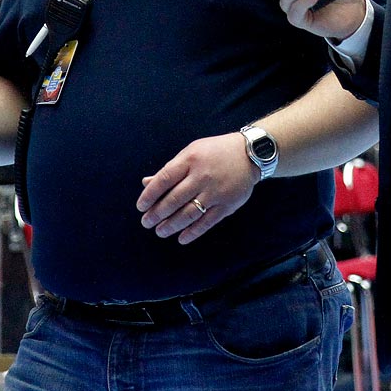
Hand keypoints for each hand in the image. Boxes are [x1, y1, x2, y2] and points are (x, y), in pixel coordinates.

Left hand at [137, 133, 258, 243]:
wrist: (250, 154)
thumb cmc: (215, 152)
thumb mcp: (191, 152)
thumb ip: (170, 169)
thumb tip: (146, 183)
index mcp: (191, 160)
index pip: (164, 179)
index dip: (150, 195)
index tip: (141, 206)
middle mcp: (202, 176)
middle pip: (174, 199)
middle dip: (157, 214)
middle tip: (146, 223)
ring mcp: (215, 192)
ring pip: (189, 213)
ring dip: (171, 225)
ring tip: (160, 231)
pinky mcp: (227, 205)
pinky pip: (207, 222)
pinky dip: (193, 232)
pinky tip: (181, 238)